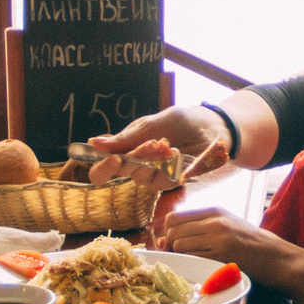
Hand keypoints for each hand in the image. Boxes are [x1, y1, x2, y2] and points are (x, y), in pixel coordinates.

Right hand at [87, 108, 224, 185]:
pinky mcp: (170, 182)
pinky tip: (177, 152)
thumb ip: (126, 137)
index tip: (114, 159)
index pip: (103, 167)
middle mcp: (136, 165)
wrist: (210, 126)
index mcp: (126, 148)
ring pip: (141, 177)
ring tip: (167, 144)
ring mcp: (153, 175)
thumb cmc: (180, 121)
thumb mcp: (151, 124)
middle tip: (154, 143)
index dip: (102, 168)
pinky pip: (162, 181)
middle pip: (121, 172)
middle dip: (136, 156)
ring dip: (153, 160)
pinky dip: (169, 166)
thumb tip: (94, 143)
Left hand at [160, 206, 301, 282]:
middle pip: (172, 228)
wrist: (278, 258)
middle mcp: (214, 219)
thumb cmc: (253, 245)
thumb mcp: (228, 227)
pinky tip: (203, 268)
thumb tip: (165, 238)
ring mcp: (218, 235)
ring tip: (195, 263)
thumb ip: (200, 229)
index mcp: (214, 211)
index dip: (168, 233)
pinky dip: (192, 263)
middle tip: (180, 257)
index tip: (173, 246)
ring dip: (181, 256)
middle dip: (170, 245)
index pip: (174, 217)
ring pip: (178, 243)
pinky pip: (192, 256)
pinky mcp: (222, 252)